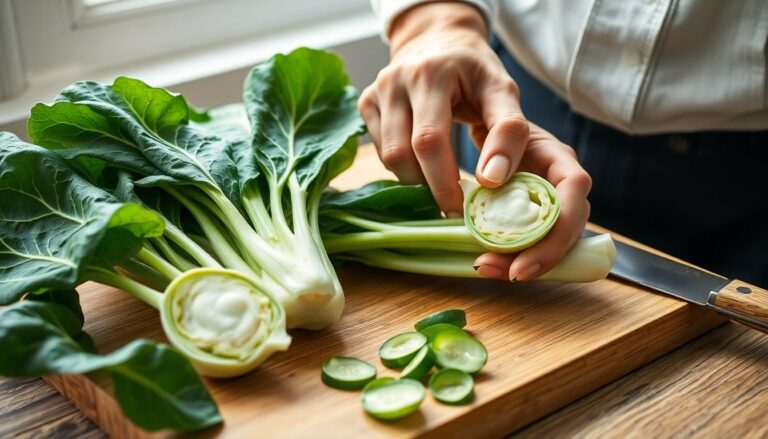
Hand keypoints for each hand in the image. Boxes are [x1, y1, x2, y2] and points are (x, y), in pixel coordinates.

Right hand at [359, 2, 528, 216]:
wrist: (439, 38)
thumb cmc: (474, 71)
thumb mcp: (503, 92)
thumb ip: (508, 131)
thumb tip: (492, 180)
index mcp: (431, 74)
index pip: (430, 140)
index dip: (444, 181)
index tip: (464, 208)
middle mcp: (395, 80)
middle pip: (402, 153)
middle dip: (430, 187)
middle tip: (454, 205)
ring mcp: (376, 91)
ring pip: (387, 157)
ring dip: (416, 180)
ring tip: (442, 183)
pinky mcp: (366, 102)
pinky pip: (379, 151)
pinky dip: (403, 166)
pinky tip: (424, 163)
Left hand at [473, 124, 591, 280]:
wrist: (488, 122)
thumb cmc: (494, 122)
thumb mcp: (494, 127)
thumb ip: (497, 145)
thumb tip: (490, 178)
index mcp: (558, 156)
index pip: (574, 190)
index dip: (557, 230)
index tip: (524, 257)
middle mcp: (561, 182)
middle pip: (568, 227)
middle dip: (540, 256)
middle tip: (503, 272)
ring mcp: (549, 200)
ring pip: (553, 240)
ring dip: (524, 260)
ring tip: (486, 267)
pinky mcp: (534, 214)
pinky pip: (534, 242)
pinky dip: (514, 255)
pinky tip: (491, 263)